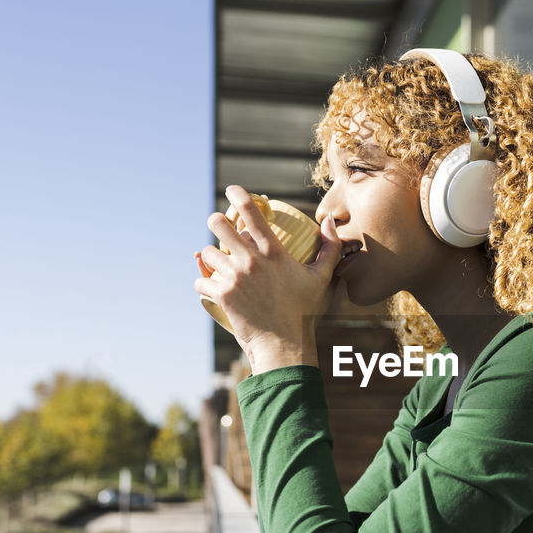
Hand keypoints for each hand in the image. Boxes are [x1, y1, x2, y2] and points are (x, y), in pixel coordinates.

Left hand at [195, 185, 341, 371]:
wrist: (284, 344)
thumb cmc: (304, 311)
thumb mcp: (321, 278)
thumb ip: (330, 248)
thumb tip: (330, 221)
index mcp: (273, 251)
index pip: (251, 212)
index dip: (238, 194)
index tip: (232, 189)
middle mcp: (251, 260)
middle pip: (218, 224)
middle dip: (215, 222)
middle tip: (218, 228)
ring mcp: (234, 277)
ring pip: (207, 254)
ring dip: (211, 259)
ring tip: (220, 266)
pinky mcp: (222, 295)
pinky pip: (201, 282)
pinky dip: (204, 285)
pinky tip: (212, 288)